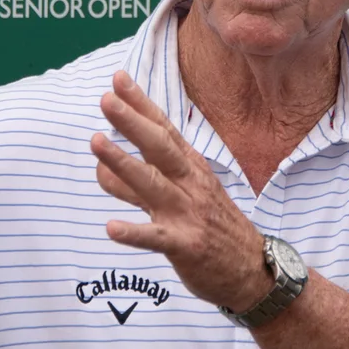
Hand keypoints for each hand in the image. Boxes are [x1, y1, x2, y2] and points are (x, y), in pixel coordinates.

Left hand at [90, 71, 270, 311]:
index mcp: (191, 168)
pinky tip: (110, 227)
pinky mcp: (185, 245)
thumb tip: (101, 169)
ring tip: (96, 142)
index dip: (140, 104)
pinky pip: (156, 238)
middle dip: (131, 121)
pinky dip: (134, 232)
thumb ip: (140, 184)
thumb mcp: (181, 196)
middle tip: (105, 99)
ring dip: (123, 162)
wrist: (252, 270)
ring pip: (151, 183)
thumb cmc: (212, 227)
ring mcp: (188, 213)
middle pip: (158, 146)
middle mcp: (189, 184)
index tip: (118, 79)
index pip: (163, 129)